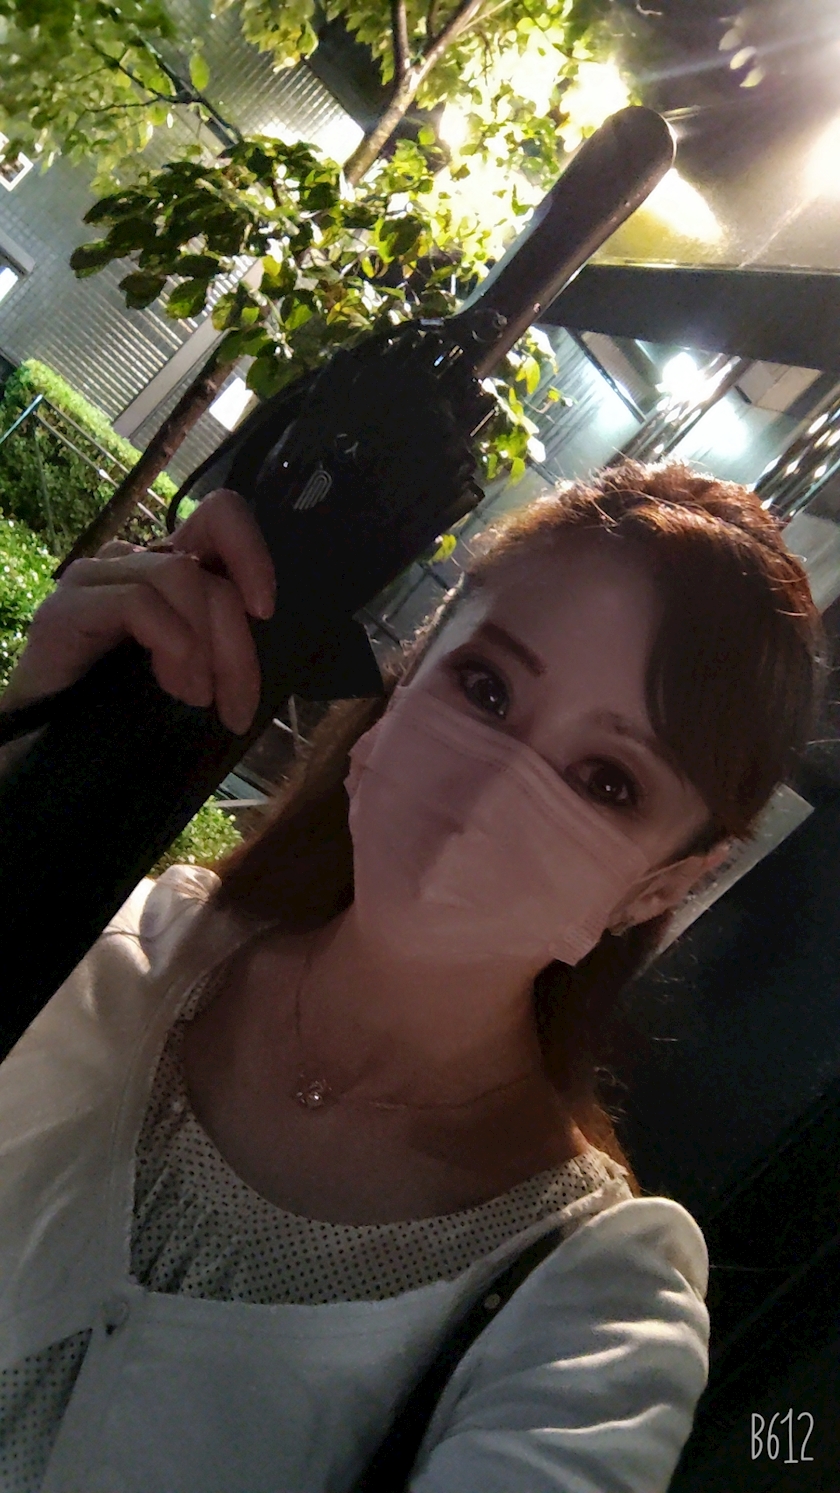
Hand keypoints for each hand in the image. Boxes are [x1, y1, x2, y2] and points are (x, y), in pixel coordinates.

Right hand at [0, 489, 275, 735]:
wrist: (48, 758)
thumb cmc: (125, 719)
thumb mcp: (197, 675)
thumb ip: (228, 645)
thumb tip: (280, 642)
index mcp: (167, 569)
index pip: (218, 516)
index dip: (251, 551)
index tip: (266, 612)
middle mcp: (131, 562)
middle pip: (206, 568)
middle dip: (237, 644)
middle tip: (238, 707)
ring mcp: (94, 580)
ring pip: (179, 579)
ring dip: (206, 650)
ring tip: (198, 700)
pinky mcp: (66, 609)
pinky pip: (139, 603)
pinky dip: (173, 645)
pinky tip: (176, 687)